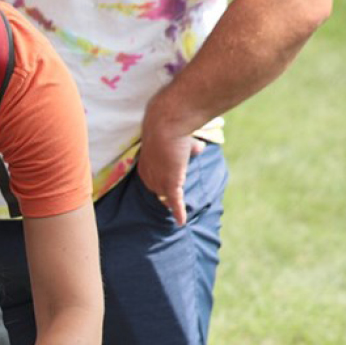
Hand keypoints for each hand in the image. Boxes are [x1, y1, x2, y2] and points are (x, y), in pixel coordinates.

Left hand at [138, 95, 205, 226]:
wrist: (167, 123)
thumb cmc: (173, 126)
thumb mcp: (180, 139)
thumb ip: (188, 147)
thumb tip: (199, 148)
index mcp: (146, 164)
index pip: (154, 179)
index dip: (163, 180)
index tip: (170, 181)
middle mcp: (148, 175)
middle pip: (159, 189)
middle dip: (170, 187)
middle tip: (178, 192)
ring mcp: (158, 180)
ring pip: (168, 194)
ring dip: (177, 196)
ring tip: (181, 207)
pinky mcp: (169, 184)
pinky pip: (175, 201)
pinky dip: (178, 211)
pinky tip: (181, 222)